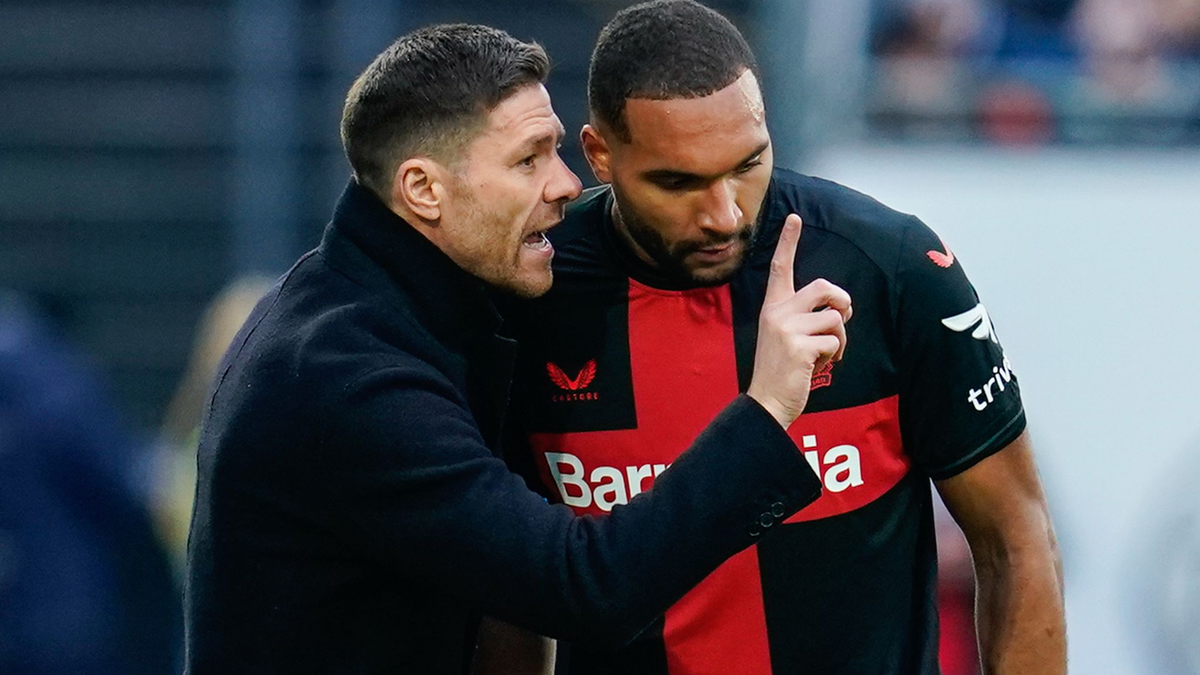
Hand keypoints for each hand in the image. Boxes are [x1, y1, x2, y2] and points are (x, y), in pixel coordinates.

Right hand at [746, 214, 851, 427]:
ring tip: (827, 352)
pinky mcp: (799, 346)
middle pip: (824, 287)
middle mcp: (777, 313)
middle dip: (842, 301)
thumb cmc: (781, 369)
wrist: (766, 401)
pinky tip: (820, 364)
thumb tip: (837, 309)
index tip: (795, 218)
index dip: (788, 242)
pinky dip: (835, 353)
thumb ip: (804, 317)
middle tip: (843, 317)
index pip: (780, 268)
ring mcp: (787, 329)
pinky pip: (834, 340)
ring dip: (840, 337)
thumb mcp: (785, 336)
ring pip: (834, 317)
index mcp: (772, 307)